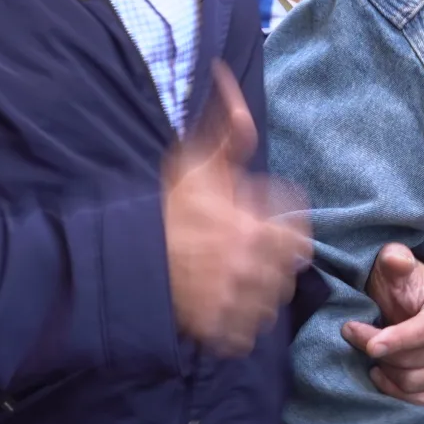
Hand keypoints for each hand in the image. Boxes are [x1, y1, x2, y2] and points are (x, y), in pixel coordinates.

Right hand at [163, 67, 312, 356]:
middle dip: (273, 262)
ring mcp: (234, 302)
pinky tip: (221, 307)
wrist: (123, 253)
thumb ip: (229, 133)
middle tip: (249, 254)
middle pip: (287, 272)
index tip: (267, 228)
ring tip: (234, 281)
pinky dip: (237, 326)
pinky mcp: (215, 329)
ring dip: (258, 294)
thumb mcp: (197, 163)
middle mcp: (252, 269)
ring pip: (270, 305)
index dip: (286, 231)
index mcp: (255, 229)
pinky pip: (244, 335)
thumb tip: (234, 87)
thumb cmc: (164, 206)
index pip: (300, 238)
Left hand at [348, 244, 423, 405]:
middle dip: (381, 352)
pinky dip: (396, 391)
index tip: (370, 344)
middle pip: (417, 360)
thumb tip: (397, 260)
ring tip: (369, 355)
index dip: (399, 340)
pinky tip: (379, 374)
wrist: (407, 304)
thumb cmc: (399, 284)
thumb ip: (395, 258)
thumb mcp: (393, 265)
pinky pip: (421, 400)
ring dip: (386, 372)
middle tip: (354, 335)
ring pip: (416, 382)